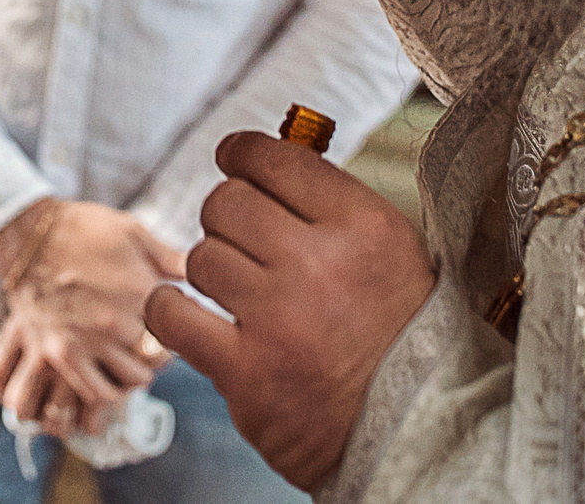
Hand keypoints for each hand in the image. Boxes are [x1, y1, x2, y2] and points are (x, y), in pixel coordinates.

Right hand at [0, 199, 183, 434]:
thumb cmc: (81, 227)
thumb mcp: (132, 230)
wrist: (27, 232)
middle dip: (158, 352)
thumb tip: (200, 269)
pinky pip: (94, 392)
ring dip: (136, 374)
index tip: (172, 325)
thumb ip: (170, 256)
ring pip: (131, 381)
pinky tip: (108, 376)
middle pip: (158, 359)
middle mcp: (117, 322)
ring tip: (131, 361)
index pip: (179, 330)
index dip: (179, 330)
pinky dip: (107, 391)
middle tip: (151, 343)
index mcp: (141, 291)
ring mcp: (87, 341)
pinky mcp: (59, 353)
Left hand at [144, 131, 434, 489]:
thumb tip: (261, 155)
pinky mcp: (246, 373)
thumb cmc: (398, 331)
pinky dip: (170, 310)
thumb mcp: (391, 250)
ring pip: (200, 256)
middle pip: (226, 202)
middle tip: (242, 239)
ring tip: (238, 290)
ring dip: (212, 269)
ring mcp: (279, 321)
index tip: (233, 161)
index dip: (241, 153)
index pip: (274, 158)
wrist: (413, 431)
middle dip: (227, 215)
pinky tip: (189, 314)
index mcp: (362, 226)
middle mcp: (319, 266)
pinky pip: (171, 315)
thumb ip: (330, 202)